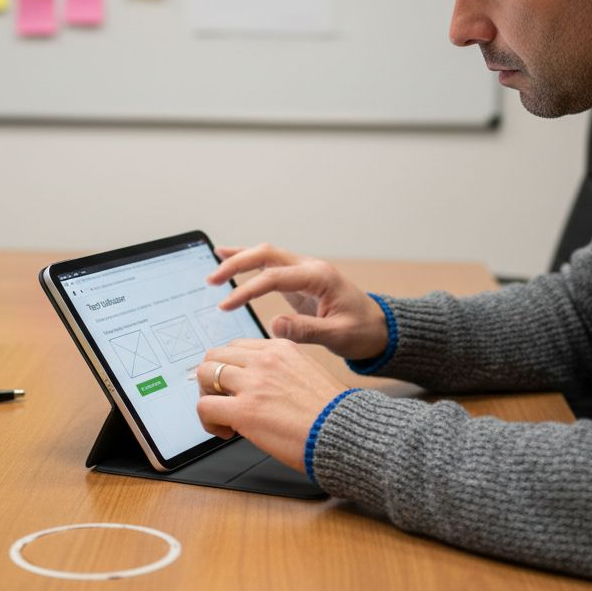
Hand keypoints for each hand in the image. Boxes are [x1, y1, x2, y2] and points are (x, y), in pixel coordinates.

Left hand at [195, 338, 347, 471]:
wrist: (347, 433)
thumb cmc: (334, 414)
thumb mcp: (309, 375)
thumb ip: (281, 374)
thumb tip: (260, 390)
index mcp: (282, 348)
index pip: (238, 347)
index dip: (230, 369)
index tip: (236, 388)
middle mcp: (265, 359)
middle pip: (215, 355)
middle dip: (212, 379)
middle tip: (222, 401)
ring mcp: (253, 383)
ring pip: (204, 374)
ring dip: (207, 397)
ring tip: (222, 417)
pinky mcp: (244, 410)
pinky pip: (204, 407)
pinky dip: (208, 422)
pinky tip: (226, 432)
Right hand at [207, 243, 388, 360]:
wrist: (380, 329)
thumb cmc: (363, 332)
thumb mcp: (338, 336)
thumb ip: (306, 330)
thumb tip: (274, 325)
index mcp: (319, 277)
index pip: (274, 277)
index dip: (247, 290)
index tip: (226, 305)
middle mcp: (310, 268)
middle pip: (267, 254)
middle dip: (237, 263)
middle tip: (212, 279)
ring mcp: (305, 272)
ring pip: (267, 255)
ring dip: (240, 259)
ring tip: (214, 263)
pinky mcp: (300, 282)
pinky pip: (270, 267)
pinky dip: (250, 264)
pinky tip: (231, 261)